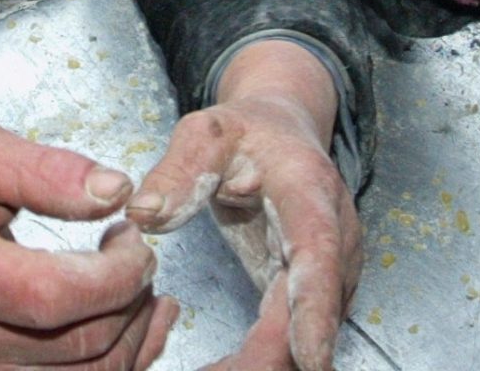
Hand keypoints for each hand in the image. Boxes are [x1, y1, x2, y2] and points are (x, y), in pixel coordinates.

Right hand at [0, 125, 179, 368]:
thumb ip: (45, 169)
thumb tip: (114, 193)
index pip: (47, 295)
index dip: (111, 274)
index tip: (131, 234)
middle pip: (78, 341)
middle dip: (130, 293)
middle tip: (134, 246)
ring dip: (134, 327)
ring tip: (131, 277)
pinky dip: (125, 355)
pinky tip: (136, 316)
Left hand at [131, 41, 356, 370]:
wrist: (283, 133)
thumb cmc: (247, 132)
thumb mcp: (206, 133)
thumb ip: (178, 170)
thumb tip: (144, 214)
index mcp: (310, 192)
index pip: (318, 254)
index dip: (314, 308)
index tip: (310, 356)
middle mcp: (335, 236)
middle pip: (318, 311)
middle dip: (280, 356)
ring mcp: (332, 268)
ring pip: (311, 331)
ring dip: (272, 362)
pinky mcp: (318, 290)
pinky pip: (298, 334)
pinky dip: (268, 358)